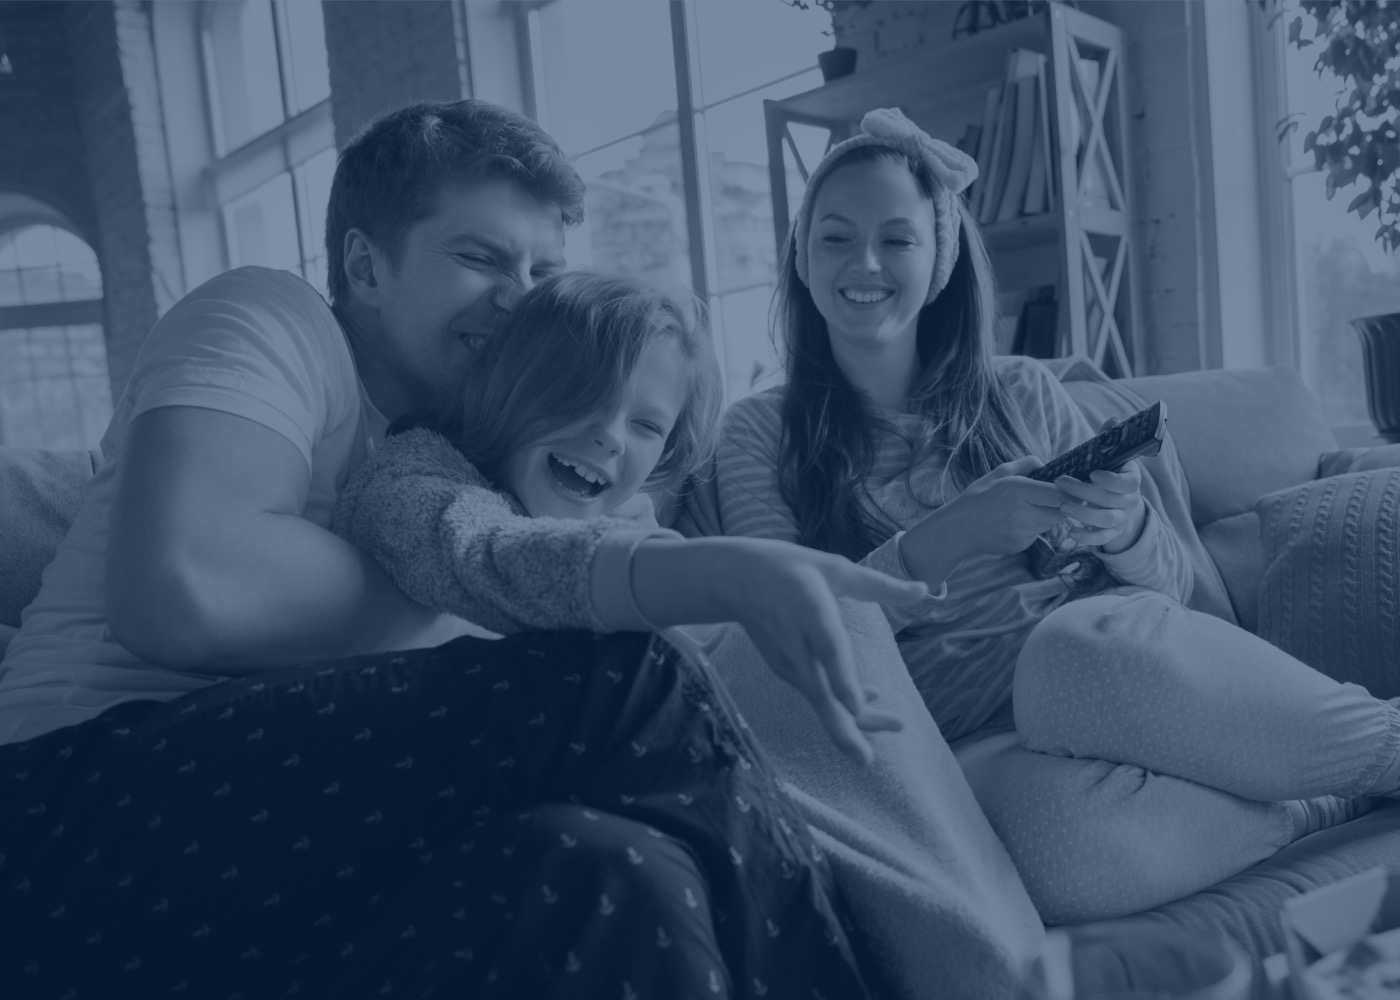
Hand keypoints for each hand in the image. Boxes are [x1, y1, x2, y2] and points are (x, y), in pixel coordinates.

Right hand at [723, 539, 925, 764]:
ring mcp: (787, 661)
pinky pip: (817, 693)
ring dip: (856, 720)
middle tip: (867, 761)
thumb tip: (924, 589)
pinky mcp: (784, 669)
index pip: (829, 650)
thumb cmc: (791, 568)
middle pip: (820, 694)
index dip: (842, 680)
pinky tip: (867, 702)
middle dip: (843, 730)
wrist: (734, 579)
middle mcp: (797, 644)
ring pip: (822, 702)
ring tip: (896, 723)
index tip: (858, 707)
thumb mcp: (834, 567)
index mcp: (811, 611)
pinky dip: (841, 703)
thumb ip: (879, 585)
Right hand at [913, 456, 1069, 561]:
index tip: (1070, 487)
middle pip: (1061, 512)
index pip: (1057, 494)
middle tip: (1054, 498)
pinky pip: (1038, 534)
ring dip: (1048, 515)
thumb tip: (1047, 465)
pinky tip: (1015, 523)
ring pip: (1051, 524)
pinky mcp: (1021, 545)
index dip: (1069, 491)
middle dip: (1062, 505)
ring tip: (1028, 509)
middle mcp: (1021, 513)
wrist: (958, 529)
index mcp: (1016, 491)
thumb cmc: (978, 497)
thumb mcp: (998, 473)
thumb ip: (1026, 464)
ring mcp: (1022, 532)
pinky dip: (1033, 527)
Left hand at [1054, 420, 1146, 552]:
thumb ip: (1108, 441)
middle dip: (1084, 491)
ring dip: (1084, 514)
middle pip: (1110, 499)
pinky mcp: (1113, 533)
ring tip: (1062, 507)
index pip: (1127, 481)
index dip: (1111, 479)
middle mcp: (1131, 500)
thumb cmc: (1107, 475)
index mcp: (1131, 479)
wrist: (1118, 504)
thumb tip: (1112, 419)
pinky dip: (1087, 538)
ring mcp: (1123, 518)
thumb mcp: (1109, 458)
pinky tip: (1070, 533)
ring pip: (1106, 519)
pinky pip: (1102, 539)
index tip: (1092, 474)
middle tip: (1060, 483)